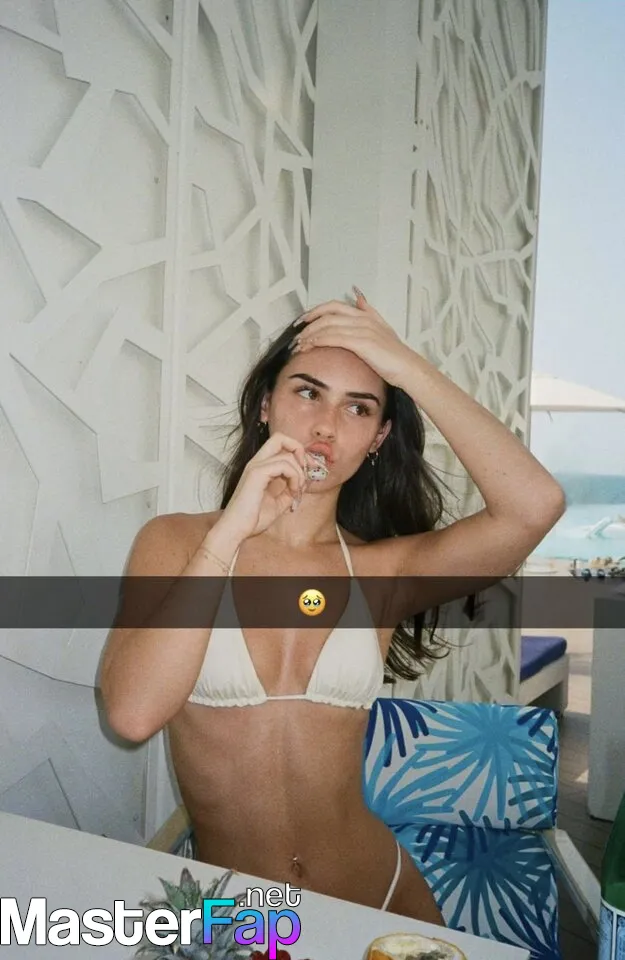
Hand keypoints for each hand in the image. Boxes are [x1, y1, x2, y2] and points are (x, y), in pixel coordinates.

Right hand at [220, 432, 311, 539]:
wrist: (236, 530)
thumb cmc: (253, 518)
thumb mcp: (279, 503)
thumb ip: (291, 489)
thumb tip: (306, 481)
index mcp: (260, 467)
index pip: (280, 445)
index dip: (298, 453)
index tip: (307, 471)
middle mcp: (256, 462)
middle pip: (280, 437)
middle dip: (299, 450)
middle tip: (307, 469)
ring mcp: (255, 466)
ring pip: (287, 454)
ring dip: (300, 473)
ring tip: (297, 491)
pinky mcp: (257, 474)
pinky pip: (284, 465)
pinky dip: (295, 477)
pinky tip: (293, 492)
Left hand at [292, 287, 412, 386]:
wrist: (407, 367)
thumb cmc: (394, 354)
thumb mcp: (382, 327)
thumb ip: (369, 310)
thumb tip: (357, 294)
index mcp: (365, 315)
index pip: (334, 305)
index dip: (315, 311)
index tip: (302, 321)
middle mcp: (362, 319)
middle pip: (327, 314)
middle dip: (308, 323)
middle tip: (295, 335)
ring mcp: (362, 329)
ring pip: (327, 326)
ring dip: (310, 334)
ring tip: (299, 344)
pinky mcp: (361, 342)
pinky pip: (333, 338)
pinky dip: (319, 341)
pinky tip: (310, 346)